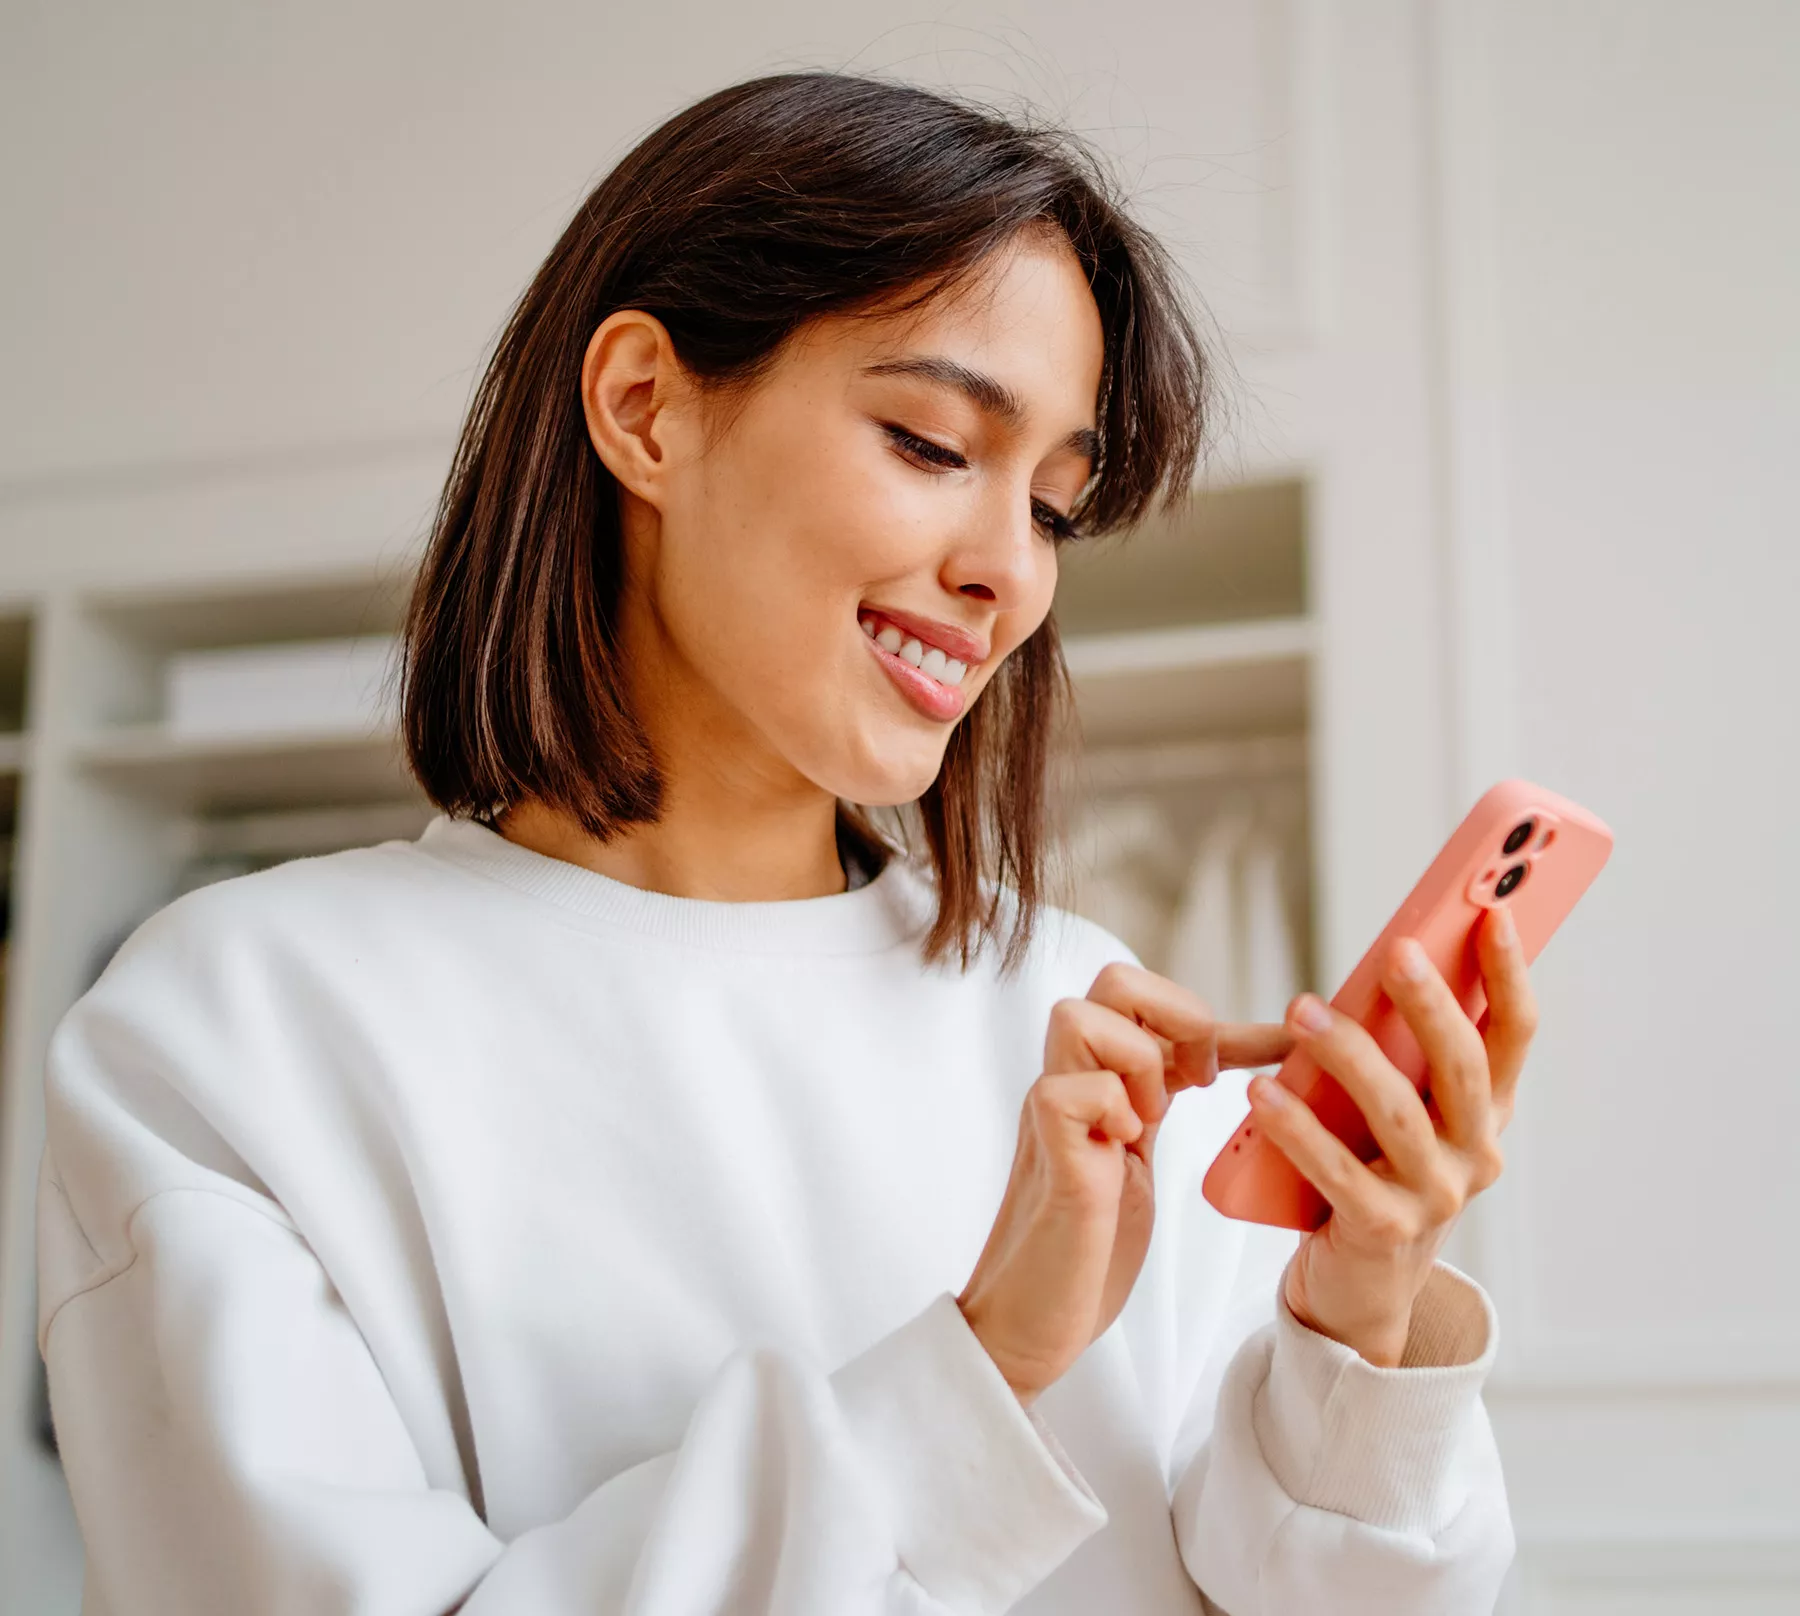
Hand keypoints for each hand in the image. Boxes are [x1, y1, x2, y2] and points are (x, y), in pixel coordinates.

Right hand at [958, 963, 1294, 1403]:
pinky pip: (1069, 1090)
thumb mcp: (1136, 1163)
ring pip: (1077, 1016)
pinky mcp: (1050, 1155)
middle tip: (1201, 1077)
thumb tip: (1215, 1072)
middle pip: (1111, 981)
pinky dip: (1110, 1106)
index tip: (1282, 1048)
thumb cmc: (1086, 1251)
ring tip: (1154, 1116)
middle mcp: (1071, 1084)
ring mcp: (1053, 1115)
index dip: (1220, 1019)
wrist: (1030, 1327)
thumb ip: (1153, 1108)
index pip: (1150, 1006)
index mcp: (1098, 1083)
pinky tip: (1125, 1148)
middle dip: (1174, 1011)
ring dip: (1136, 1056)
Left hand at [1246, 904, 1536, 1365]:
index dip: (1510, 975)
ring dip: (1348, 1056)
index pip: (1514, 1035)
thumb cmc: (1372, 1171)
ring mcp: (1435, 1197)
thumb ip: (1401, 1052)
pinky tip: (1263, 1093)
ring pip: (1397, 1114)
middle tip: (1397, 952)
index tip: (1496, 912)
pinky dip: (1298, 1129)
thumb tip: (1383, 964)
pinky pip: (1338, 1171)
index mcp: (1485, 1114)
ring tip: (1302, 1011)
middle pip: (1462, 1067)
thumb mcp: (1398, 1108)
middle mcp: (1475, 1154)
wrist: (1359, 1285)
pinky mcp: (1382, 1231)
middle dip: (1433, 1005)